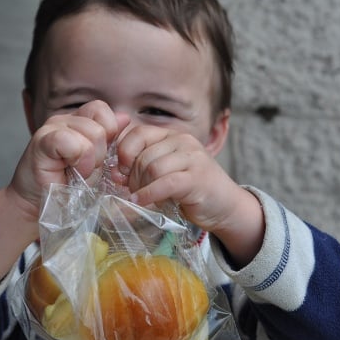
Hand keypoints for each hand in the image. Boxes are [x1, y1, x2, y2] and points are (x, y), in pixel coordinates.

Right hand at [9, 100, 128, 213]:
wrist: (41, 204)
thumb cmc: (69, 186)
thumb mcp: (98, 163)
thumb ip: (111, 141)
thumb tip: (125, 117)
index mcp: (80, 121)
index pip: (103, 110)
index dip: (110, 135)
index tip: (101, 158)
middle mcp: (66, 120)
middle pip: (101, 125)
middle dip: (102, 154)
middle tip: (87, 170)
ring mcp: (52, 127)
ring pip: (91, 132)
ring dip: (90, 160)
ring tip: (77, 172)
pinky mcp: (41, 140)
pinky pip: (68, 140)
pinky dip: (76, 159)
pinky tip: (69, 170)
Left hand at [114, 125, 263, 265]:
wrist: (226, 206)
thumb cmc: (191, 190)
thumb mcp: (165, 172)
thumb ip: (142, 167)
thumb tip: (114, 172)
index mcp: (172, 135)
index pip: (138, 133)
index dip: (124, 152)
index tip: (121, 172)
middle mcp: (183, 141)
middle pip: (143, 155)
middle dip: (131, 176)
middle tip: (132, 191)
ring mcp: (193, 158)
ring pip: (152, 168)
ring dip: (140, 187)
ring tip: (140, 197)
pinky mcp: (197, 178)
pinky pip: (165, 183)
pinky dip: (148, 194)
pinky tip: (141, 202)